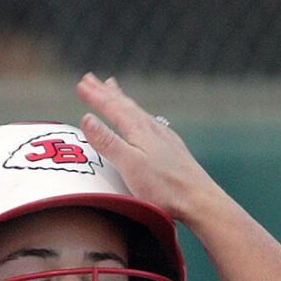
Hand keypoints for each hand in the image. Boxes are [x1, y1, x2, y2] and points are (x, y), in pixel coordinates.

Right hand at [74, 72, 223, 223]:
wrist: (200, 201)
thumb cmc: (164, 188)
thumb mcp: (129, 165)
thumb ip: (108, 142)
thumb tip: (86, 117)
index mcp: (139, 130)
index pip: (112, 107)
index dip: (95, 96)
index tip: (81, 84)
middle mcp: (153, 129)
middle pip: (125, 105)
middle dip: (106, 92)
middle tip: (92, 79)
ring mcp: (165, 138)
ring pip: (138, 112)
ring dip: (123, 101)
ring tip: (115, 89)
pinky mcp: (173, 150)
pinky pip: (150, 123)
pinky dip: (139, 116)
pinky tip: (144, 121)